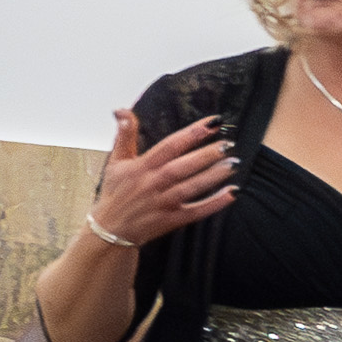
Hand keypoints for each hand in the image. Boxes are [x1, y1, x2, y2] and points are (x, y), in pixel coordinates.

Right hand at [82, 111, 235, 250]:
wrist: (109, 230)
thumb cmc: (115, 193)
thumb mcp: (116, 161)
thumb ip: (124, 134)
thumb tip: (122, 110)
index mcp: (142, 167)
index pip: (170, 145)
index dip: (192, 133)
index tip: (213, 123)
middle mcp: (153, 184)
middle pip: (183, 166)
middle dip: (206, 154)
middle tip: (228, 144)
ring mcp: (163, 203)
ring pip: (192, 187)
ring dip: (213, 176)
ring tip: (233, 163)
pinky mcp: (171, 220)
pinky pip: (196, 211)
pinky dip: (214, 203)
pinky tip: (232, 193)